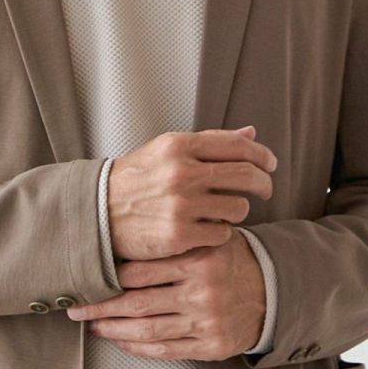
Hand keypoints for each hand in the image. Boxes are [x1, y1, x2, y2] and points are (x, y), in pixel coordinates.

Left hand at [65, 227, 268, 362]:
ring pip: (147, 331)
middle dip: (100, 308)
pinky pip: (165, 351)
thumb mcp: (209, 239)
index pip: (141, 271)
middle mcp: (201, 293)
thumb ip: (174, 242)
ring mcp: (206, 322)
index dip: (108, 278)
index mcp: (198, 260)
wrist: (272, 291)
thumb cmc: (232, 261)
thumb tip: (120, 246)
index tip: (89, 279)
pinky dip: (137, 348)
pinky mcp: (211, 346)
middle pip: (137, 304)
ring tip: (94, 326)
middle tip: (77, 309)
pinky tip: (121, 340)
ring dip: (113, 330)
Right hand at [105, 124, 276, 262]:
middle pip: (246, 176)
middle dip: (263, 184)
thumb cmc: (136, 179)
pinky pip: (222, 234)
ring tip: (224, 210)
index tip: (269, 163)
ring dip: (237, 210)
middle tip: (264, 189)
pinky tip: (208, 229)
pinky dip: (220, 232)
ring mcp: (181, 206)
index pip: (237, 146)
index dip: (261, 155)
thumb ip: (210, 142)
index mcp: (179, 146)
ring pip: (238, 208)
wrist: (98, 213)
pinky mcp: (179, 235)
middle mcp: (181, 173)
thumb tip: (251, 133)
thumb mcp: (167, 150)